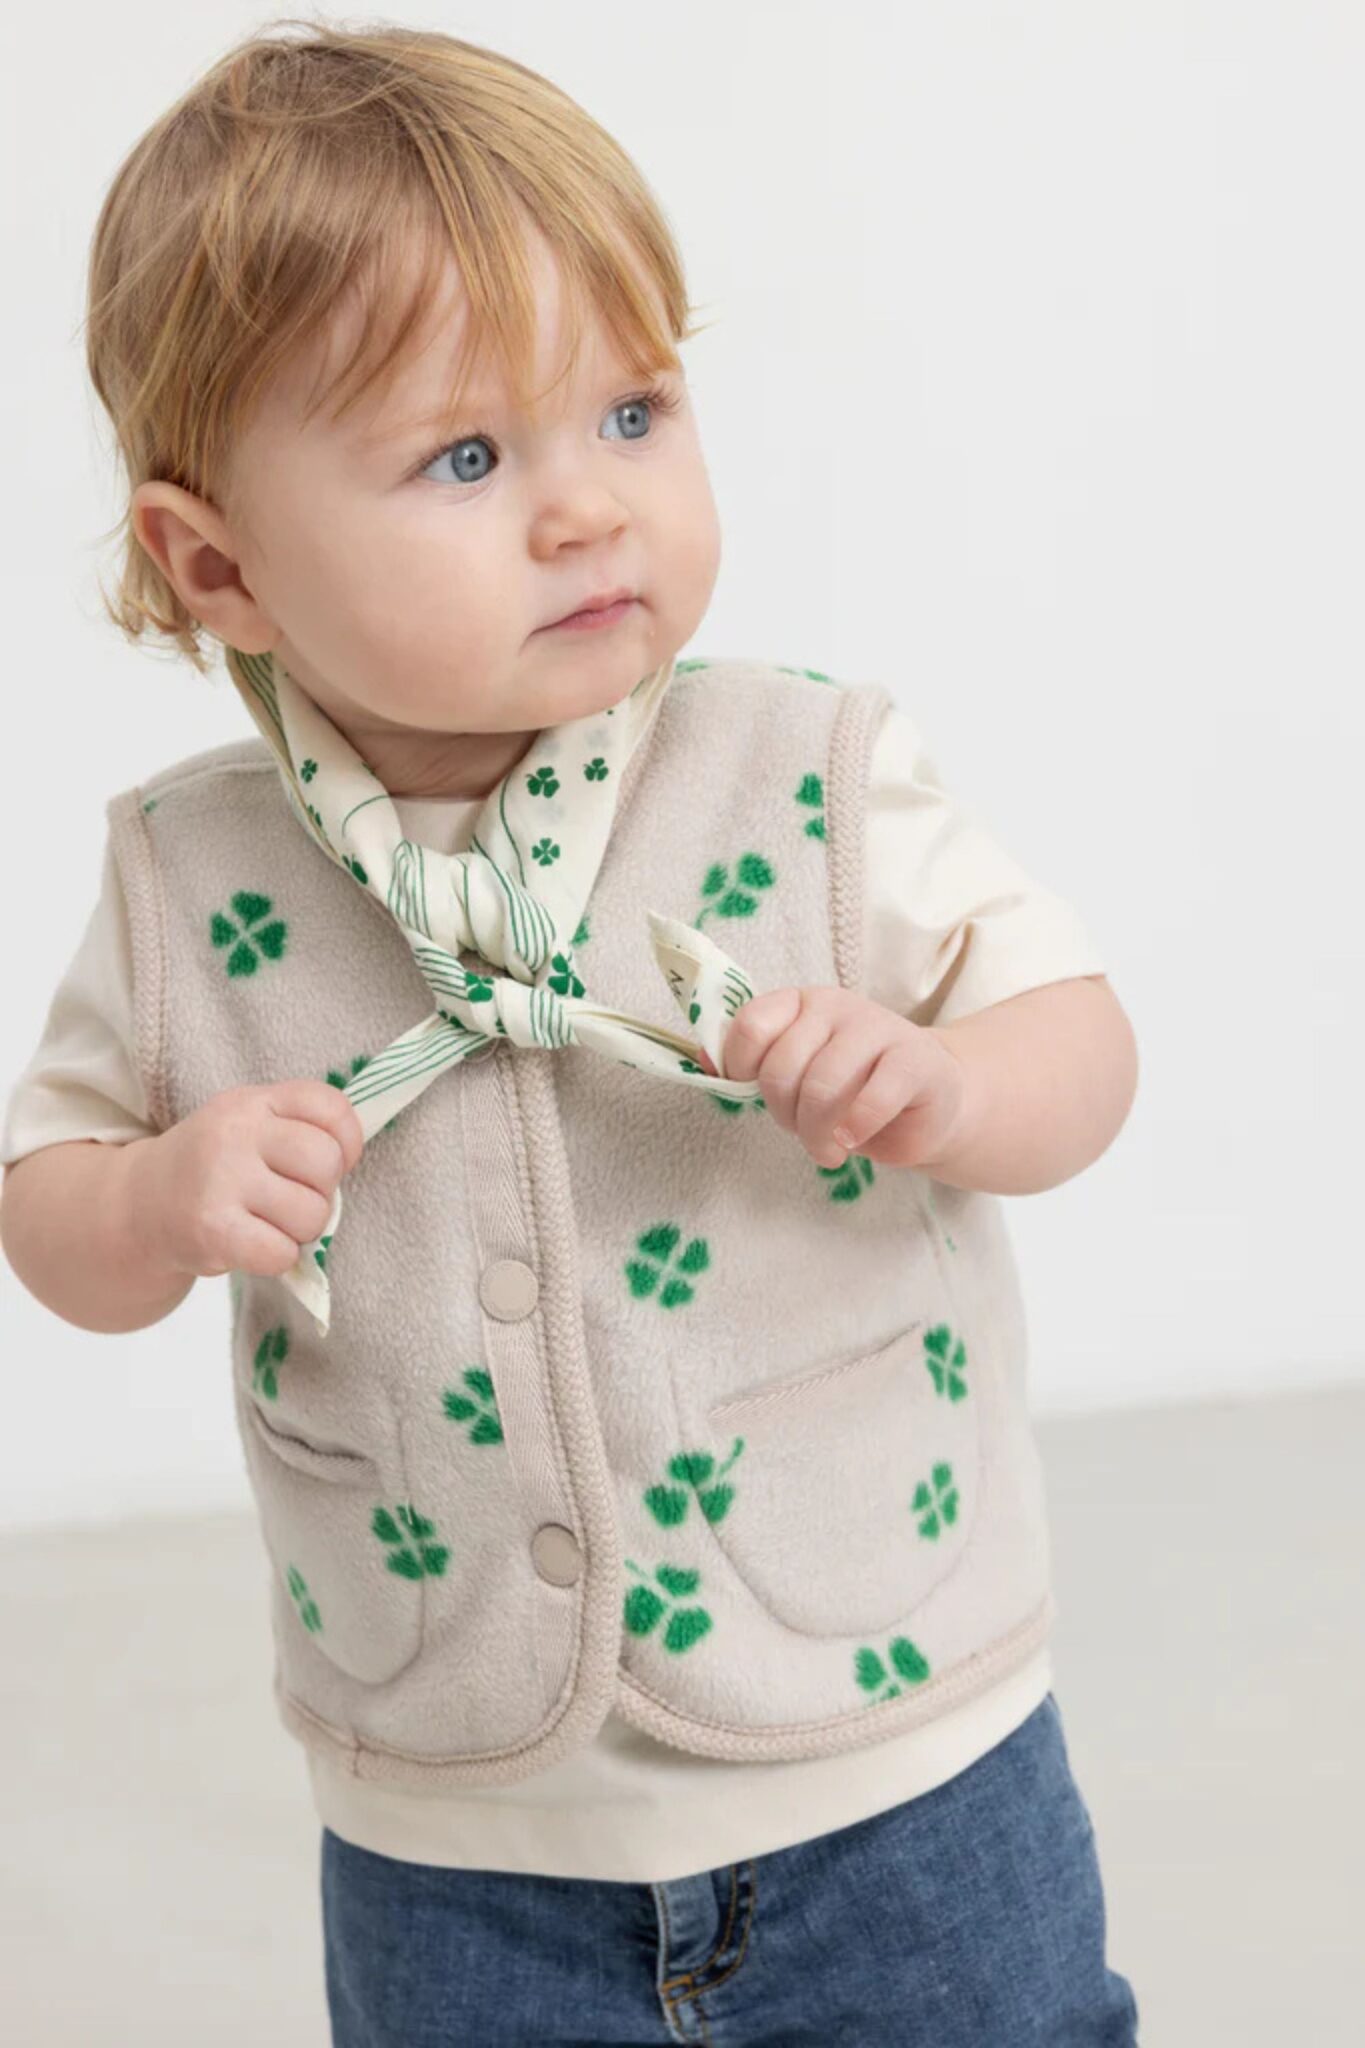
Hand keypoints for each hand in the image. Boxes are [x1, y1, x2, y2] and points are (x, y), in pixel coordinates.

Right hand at [122, 1079, 365, 1281]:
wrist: (138, 1208)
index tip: (325, 1163)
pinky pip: (282, 1252)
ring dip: (299, 1231)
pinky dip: (277, 1258)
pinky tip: (252, 1245)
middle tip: (288, 1200)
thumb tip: (352, 1156)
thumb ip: (301, 1128)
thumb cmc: (215, 1169)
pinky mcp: (211, 1229)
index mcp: (253, 1101)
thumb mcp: (251, 1127)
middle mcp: (235, 1132)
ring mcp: (220, 1179)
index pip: (333, 1109)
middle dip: (321, 1193)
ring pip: (312, 1213)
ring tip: (266, 1223)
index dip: (347, 1143)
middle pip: (327, 1164)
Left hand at [712, 986, 975, 1170]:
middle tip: (803, 1131)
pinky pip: (872, 1099)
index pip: (750, 1026)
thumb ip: (753, 1069)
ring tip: (828, 1149)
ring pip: (822, 1086)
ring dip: (816, 1133)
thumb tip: (705, 1064)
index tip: (758, 1096)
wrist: (928, 1101)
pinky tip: (852, 1139)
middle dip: (784, 1113)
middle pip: (782, 1067)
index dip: (742, 1070)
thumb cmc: (852, 1090)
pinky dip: (855, 1129)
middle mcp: (836, 1007)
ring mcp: (878, 1028)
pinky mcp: (916, 1061)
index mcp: (799, 1004)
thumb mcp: (798, 1076)